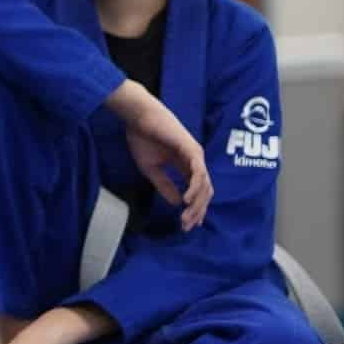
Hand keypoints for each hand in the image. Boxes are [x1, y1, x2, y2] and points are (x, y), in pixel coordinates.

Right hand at [110, 82, 212, 228]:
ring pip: (205, 185)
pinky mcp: (192, 150)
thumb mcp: (151, 169)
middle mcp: (195, 161)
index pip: (198, 191)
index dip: (195, 208)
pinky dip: (195, 188)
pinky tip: (186, 200)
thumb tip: (176, 204)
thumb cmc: (142, 138)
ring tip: (186, 217)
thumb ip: (164, 185)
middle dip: (197, 211)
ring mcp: (196, 156)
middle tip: (186, 226)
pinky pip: (198, 173)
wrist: (138, 118)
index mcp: (186, 165)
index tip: (187, 225)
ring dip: (197, 204)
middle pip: (205, 191)